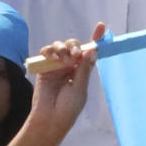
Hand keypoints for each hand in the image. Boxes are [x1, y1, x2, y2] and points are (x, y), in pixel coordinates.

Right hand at [24, 24, 104, 141]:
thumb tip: (92, 51)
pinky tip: (51, 56)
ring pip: (61, 46)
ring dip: (62, 48)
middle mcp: (71, 65)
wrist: (49, 119)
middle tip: (75, 56)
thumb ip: (84, 69)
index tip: (101, 26)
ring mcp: (57, 65)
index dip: (96, 38)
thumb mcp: (80, 89)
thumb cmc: (68, 108)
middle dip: (75, 47)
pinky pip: (46, 52)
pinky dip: (49, 50)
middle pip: (75, 46)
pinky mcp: (44, 67)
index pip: (90, 52)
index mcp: (83, 70)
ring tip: (62, 58)